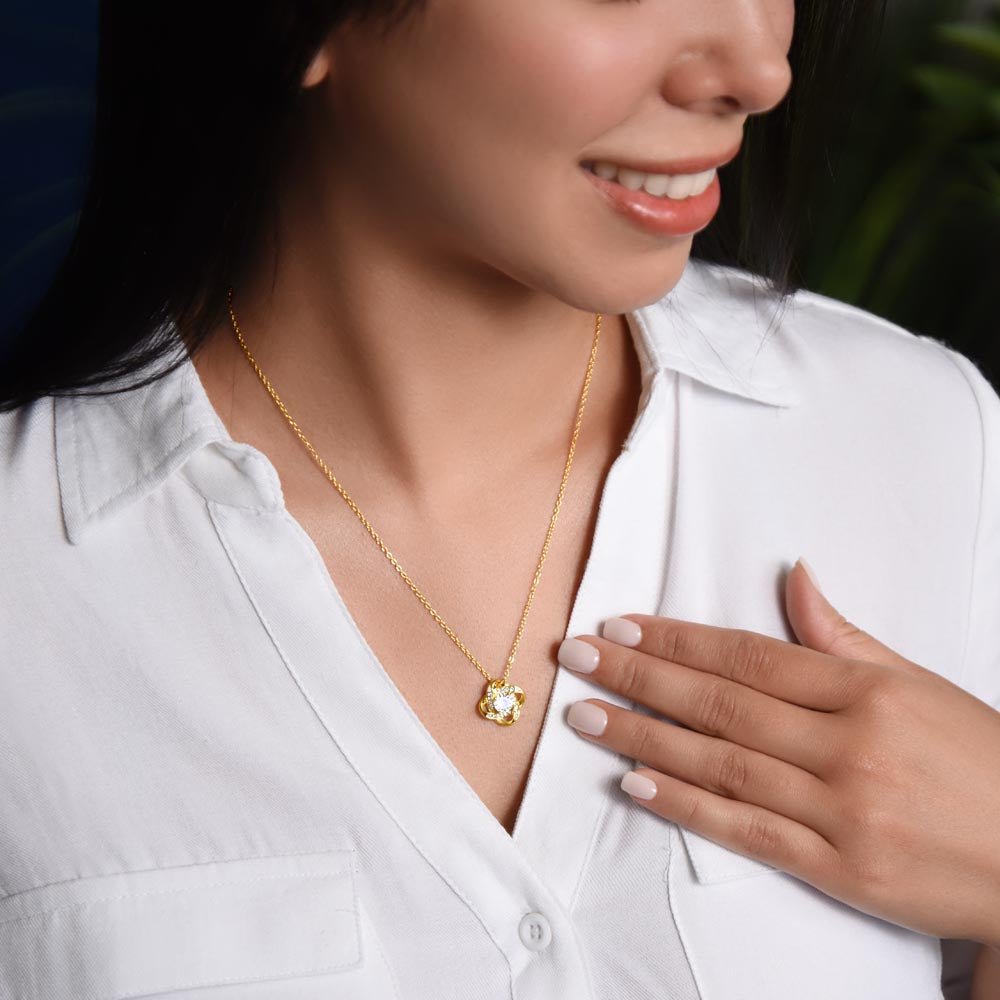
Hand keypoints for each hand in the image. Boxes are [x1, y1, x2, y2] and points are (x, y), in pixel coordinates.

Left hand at [557, 559, 999, 949]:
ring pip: (721, 763)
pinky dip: (686, 805)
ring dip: (644, 736)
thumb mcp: (920, 685)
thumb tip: (793, 576)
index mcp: (867, 692)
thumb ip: (844, 637)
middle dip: (639, 677)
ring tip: (585, 715)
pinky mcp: (837, 868)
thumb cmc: (981, 764)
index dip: (678, 640)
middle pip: (721, 703)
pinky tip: (634, 783)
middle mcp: (848, 747)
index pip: (749, 656)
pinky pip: (747, 830)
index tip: (622, 626)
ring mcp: (840, 810)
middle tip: (577, 656)